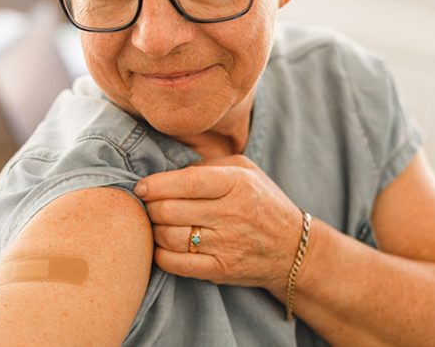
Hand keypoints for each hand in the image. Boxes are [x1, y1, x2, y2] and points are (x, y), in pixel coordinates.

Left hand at [133, 155, 302, 290]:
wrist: (293, 249)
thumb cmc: (262, 202)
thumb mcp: (245, 170)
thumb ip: (208, 165)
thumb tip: (168, 170)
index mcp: (237, 183)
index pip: (187, 182)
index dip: (156, 184)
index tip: (141, 187)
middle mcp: (232, 214)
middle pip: (171, 210)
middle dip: (150, 207)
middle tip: (146, 205)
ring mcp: (226, 244)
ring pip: (170, 236)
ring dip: (153, 229)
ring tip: (154, 223)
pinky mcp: (221, 269)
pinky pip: (177, 264)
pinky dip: (160, 254)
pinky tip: (161, 245)